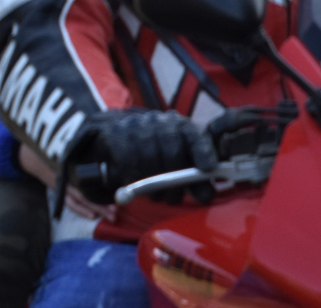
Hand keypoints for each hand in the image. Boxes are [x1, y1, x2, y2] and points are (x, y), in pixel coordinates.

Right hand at [69, 109, 216, 205]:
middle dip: (174, 180)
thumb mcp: (176, 167)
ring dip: (152, 183)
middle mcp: (158, 121)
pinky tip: (134, 182)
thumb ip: (193, 181)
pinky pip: (127, 158)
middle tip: (172, 198)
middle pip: (172, 149)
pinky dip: (132, 176)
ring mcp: (135, 125)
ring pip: (148, 156)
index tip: (207, 168)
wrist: (113, 141)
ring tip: (155, 195)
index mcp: (179, 127)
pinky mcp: (114, 133)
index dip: (203, 151)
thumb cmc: (152, 157)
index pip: (194, 134)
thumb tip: (206, 196)